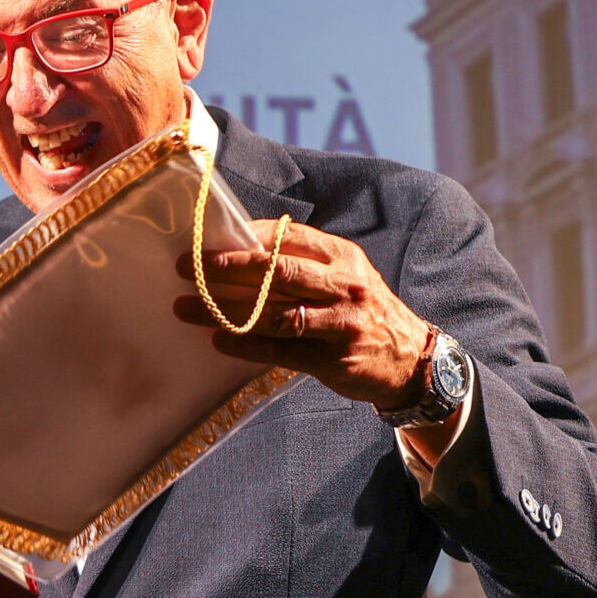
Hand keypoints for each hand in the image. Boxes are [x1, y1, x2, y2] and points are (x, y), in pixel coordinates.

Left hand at [175, 220, 432, 411]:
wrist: (411, 360)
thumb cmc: (362, 312)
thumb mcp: (344, 277)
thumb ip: (303, 264)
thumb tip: (240, 251)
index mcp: (343, 257)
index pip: (289, 237)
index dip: (245, 238)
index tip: (207, 240)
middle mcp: (344, 286)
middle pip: (276, 272)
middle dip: (226, 267)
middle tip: (187, 268)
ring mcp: (340, 323)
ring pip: (272, 314)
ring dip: (222, 311)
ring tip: (185, 308)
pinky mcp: (333, 359)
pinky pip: (279, 350)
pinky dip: (245, 345)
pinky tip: (217, 341)